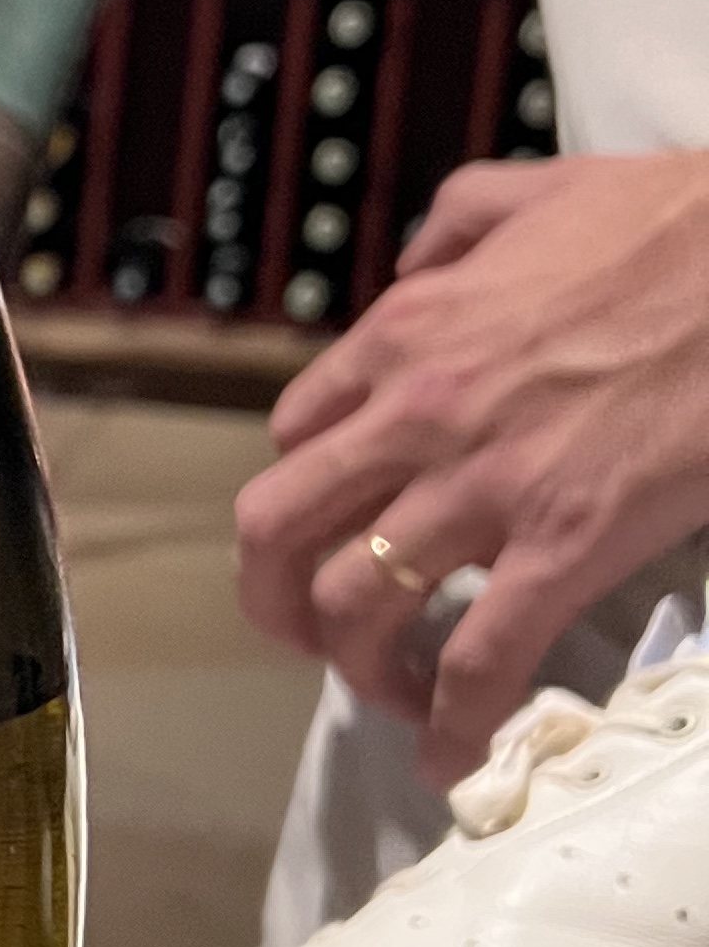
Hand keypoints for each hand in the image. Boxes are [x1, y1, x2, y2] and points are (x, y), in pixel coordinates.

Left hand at [233, 151, 708, 783]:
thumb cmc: (673, 224)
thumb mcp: (533, 191)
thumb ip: (455, 226)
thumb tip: (419, 265)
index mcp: (403, 333)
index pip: (294, 438)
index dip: (305, 499)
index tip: (335, 530)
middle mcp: (414, 414)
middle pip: (278, 532)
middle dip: (278, 600)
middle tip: (314, 636)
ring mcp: (482, 485)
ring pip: (355, 606)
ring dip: (359, 668)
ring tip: (395, 692)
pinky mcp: (563, 544)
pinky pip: (478, 657)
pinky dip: (454, 723)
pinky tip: (455, 755)